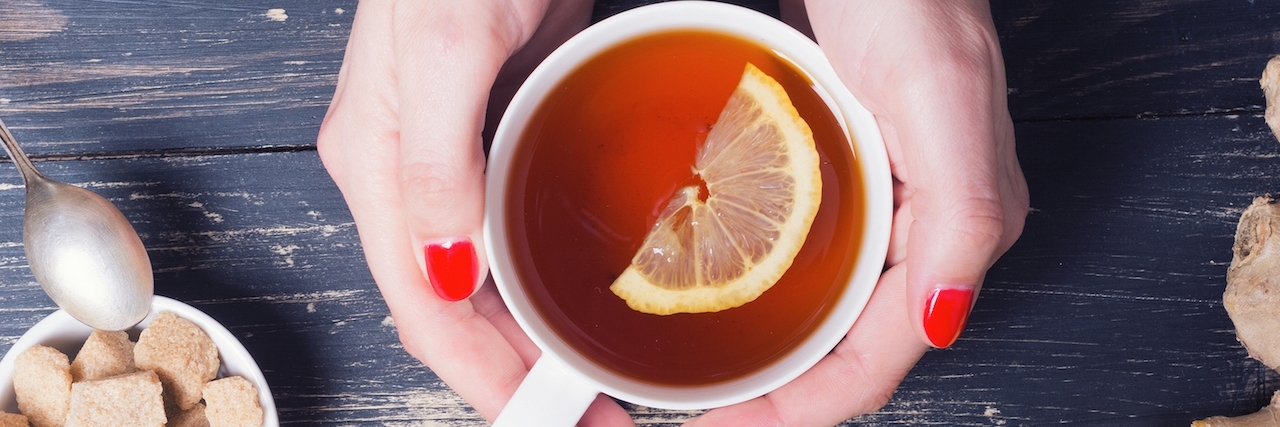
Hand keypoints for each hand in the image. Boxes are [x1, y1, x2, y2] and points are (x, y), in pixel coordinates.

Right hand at [316, 1, 632, 423]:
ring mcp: (450, 154)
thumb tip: (446, 270)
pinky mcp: (492, 131)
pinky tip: (587, 287)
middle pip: (451, 304)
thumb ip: (435, 161)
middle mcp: (408, 172)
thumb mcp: (448, 47)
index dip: (482, 378)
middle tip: (591, 406)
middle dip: (512, 369)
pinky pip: (511, 226)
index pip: (421, 305)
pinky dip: (544, 271)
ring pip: (483, 273)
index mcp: (378, 163)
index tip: (547, 419)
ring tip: (595, 370)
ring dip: (531, 329)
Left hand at [688, 0, 1028, 424]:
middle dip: (776, 395)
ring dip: (766, 352)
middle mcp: (922, 234)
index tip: (719, 423)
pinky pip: (807, 260)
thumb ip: (962, 217)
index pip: (874, 364)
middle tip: (695, 406)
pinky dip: (760, 289)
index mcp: (955, 233)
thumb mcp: (940, 100)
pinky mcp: (850, 176)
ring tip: (695, 368)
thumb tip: (943, 324)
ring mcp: (885, 207)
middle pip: (846, 353)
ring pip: (824, 314)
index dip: (799, 411)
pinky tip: (712, 287)